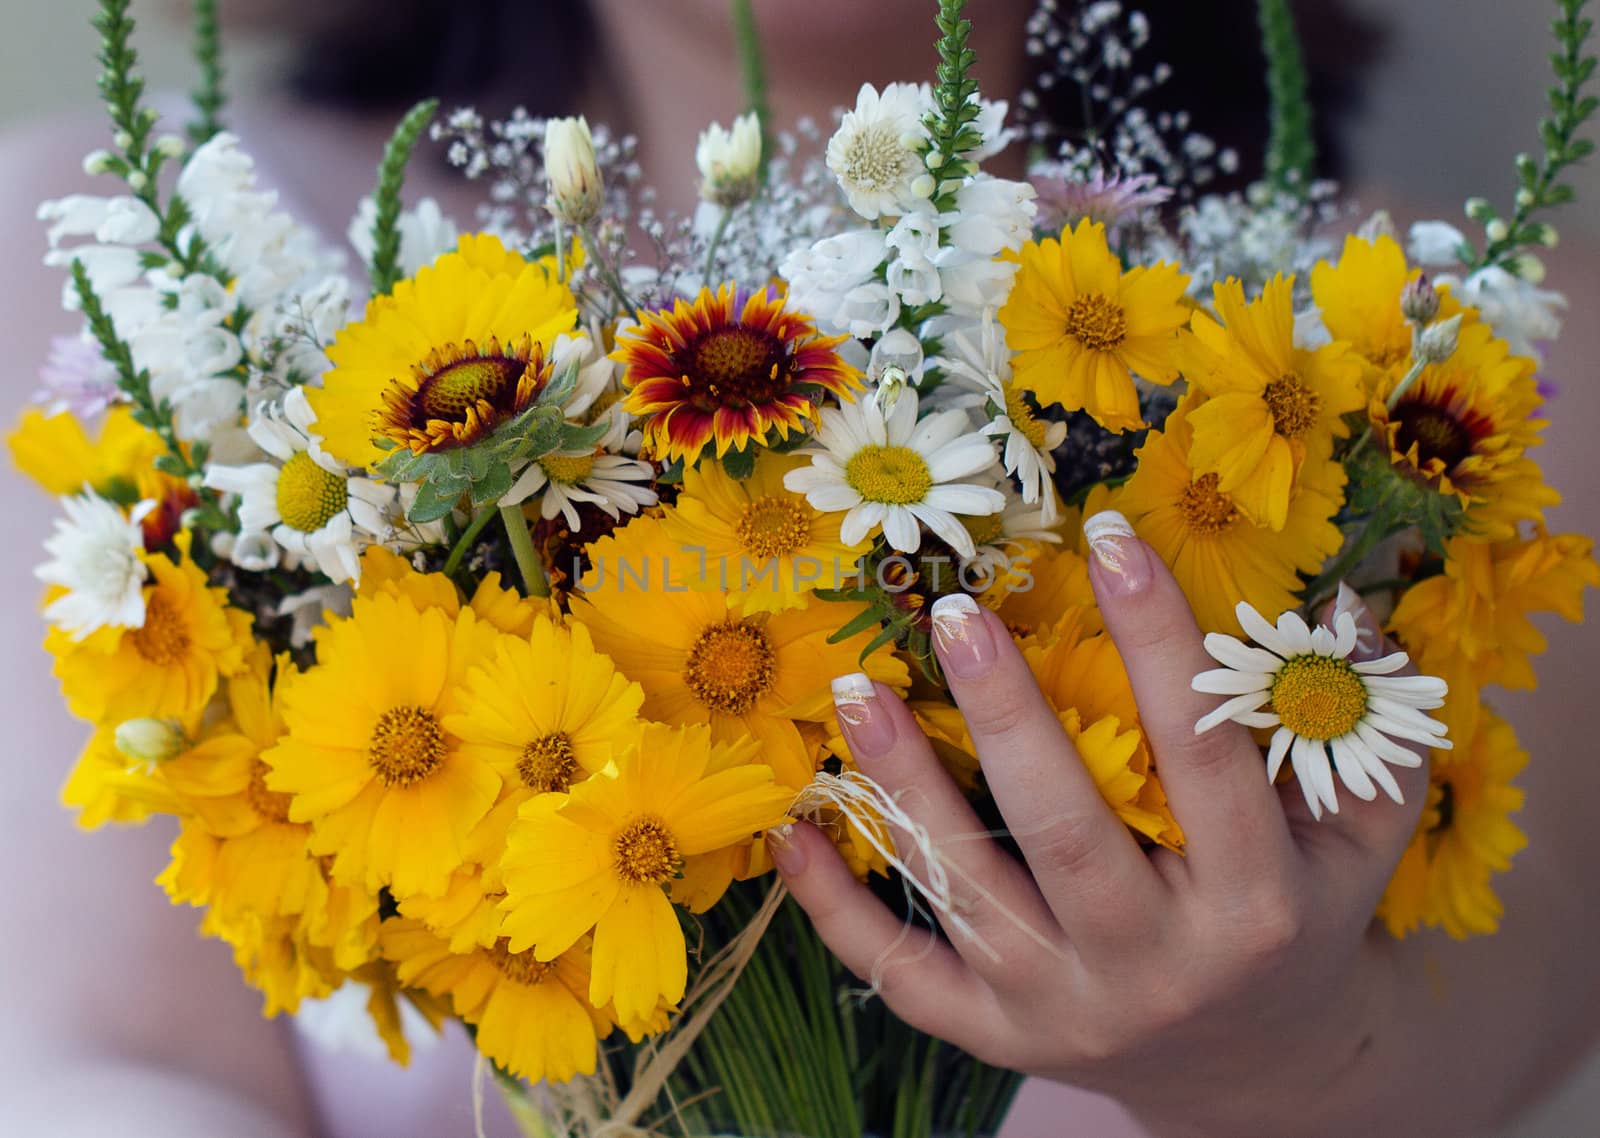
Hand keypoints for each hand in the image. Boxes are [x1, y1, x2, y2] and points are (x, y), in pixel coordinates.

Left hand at [766, 512, 1428, 1137]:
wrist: (1258, 1071)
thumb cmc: (1303, 920)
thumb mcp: (1357, 838)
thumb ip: (1355, 727)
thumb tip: (1340, 603)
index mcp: (1257, 906)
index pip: (1201, 755)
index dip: (1158, 640)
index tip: (1108, 537)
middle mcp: (1157, 968)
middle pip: (1065, 832)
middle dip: (1004, 715)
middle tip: (951, 612)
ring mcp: (1066, 1012)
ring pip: (968, 896)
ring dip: (903, 788)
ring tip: (857, 690)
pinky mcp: (998, 1040)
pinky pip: (902, 976)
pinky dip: (837, 908)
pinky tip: (795, 830)